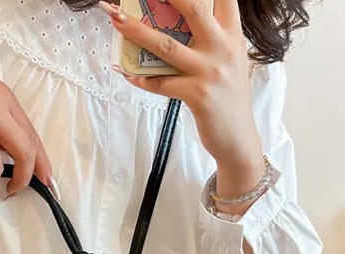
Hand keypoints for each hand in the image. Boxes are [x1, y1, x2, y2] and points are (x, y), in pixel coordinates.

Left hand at [100, 0, 264, 193]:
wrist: (238, 138)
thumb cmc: (228, 99)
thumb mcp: (230, 61)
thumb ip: (213, 40)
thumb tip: (177, 27)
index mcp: (233, 36)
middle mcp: (223, 48)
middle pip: (194, 9)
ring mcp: (209, 71)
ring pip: (167, 46)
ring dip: (137, 31)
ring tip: (117, 21)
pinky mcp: (197, 95)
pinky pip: (160, 84)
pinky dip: (141, 78)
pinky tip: (126, 73)